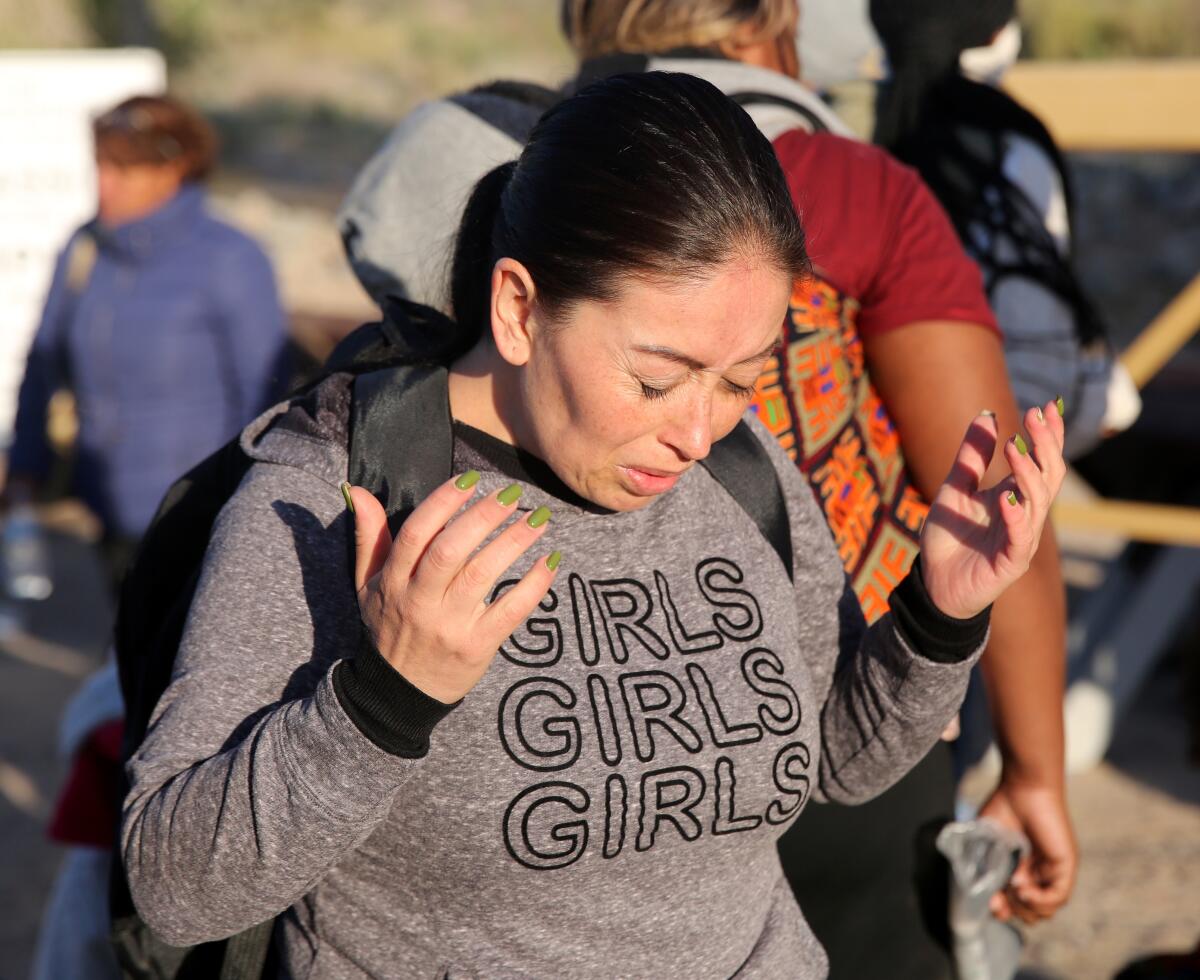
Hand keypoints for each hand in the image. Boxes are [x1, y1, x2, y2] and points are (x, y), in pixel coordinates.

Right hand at [348, 475, 557, 703]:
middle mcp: (419, 602)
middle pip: (450, 550)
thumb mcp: (367, 584)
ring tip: (539, 519)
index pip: (416, 533)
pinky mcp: (476, 647)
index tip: (471, 479)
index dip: (443, 502)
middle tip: (512, 494)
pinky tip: (549, 562)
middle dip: (483, 517)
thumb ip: (368, 536)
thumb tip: (358, 490)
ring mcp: (449, 626)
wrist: (399, 695)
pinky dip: (533, 586)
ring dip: (514, 542)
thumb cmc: (388, 629)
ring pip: (482, 575)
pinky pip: (509, 612)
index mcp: (393, 581)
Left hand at [919, 402, 1065, 618]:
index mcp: (1016, 496)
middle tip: (1036, 416)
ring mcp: (1021, 539)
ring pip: (1038, 503)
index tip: (1047, 406)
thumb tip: (988, 414)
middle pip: (1049, 477)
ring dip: (1028, 473)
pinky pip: (1019, 538)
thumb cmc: (949, 538)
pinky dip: (1015, 516)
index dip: (1049, 435)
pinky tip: (1006, 496)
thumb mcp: (955, 488)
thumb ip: (973, 456)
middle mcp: (1025, 515)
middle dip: (1045, 446)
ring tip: (1015, 447)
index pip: (1042, 461)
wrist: (934, 583)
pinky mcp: (1010, 563)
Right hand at [979, 777, 1077, 923]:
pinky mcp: (1065, 866)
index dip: (1004, 910)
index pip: (1017, 903)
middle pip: (1032, 911)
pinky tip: (1023, 889)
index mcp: (1021, 868)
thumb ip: (987, 868)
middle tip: (1000, 898)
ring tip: (1013, 890)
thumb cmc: (1003, 807)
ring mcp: (1053, 871)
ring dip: (1025, 907)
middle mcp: (1039, 873)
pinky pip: (1058, 897)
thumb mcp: (988, 843)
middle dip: (1013, 911)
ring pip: (1046, 909)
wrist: (1022, 787)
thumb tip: (991, 898)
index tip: (991, 905)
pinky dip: (1040, 900)